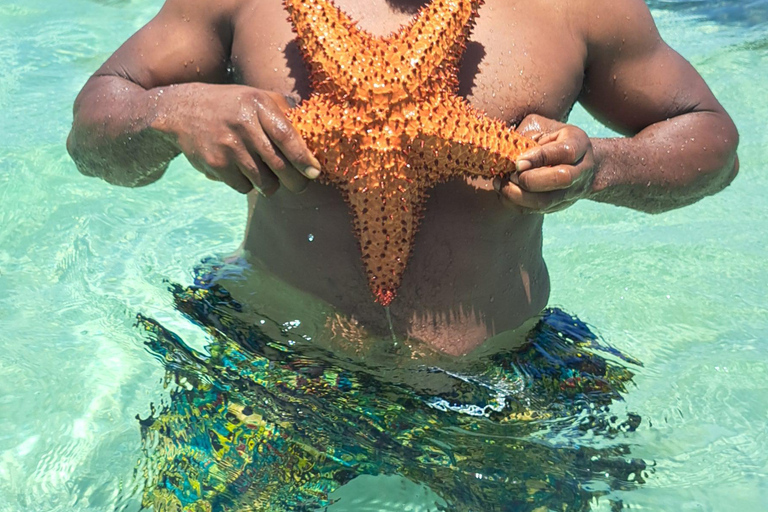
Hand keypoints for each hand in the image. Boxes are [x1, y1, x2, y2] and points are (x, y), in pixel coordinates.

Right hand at [155, 83, 320, 194]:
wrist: (181, 110)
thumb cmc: (230, 105)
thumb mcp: (255, 96)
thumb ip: (283, 110)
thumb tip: (315, 131)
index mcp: (258, 105)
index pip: (287, 137)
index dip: (304, 159)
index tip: (314, 172)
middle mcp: (243, 125)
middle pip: (279, 166)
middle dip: (295, 182)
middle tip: (300, 185)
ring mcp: (228, 146)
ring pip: (264, 182)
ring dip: (271, 185)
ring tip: (269, 177)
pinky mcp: (216, 164)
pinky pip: (244, 187)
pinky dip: (248, 185)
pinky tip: (242, 171)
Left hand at [493, 114, 595, 212]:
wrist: (586, 165)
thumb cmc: (559, 141)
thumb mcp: (549, 128)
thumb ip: (531, 134)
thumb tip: (505, 145)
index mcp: (579, 145)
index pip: (565, 152)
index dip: (540, 157)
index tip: (518, 161)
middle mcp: (580, 170)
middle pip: (561, 179)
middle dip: (530, 179)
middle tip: (510, 174)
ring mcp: (571, 192)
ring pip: (545, 201)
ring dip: (517, 195)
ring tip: (499, 183)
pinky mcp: (558, 206)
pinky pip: (535, 210)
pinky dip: (514, 203)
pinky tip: (502, 192)